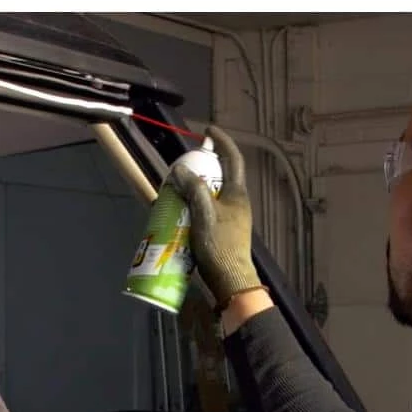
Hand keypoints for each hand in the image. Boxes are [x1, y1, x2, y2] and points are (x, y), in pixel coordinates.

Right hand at [170, 126, 260, 308]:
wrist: (231, 280)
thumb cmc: (220, 246)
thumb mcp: (204, 214)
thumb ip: (194, 189)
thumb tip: (181, 169)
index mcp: (237, 194)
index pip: (232, 159)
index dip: (222, 141)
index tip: (207, 131)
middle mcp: (236, 202)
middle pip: (218, 176)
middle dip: (200, 168)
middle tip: (182, 166)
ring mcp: (231, 218)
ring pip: (210, 194)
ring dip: (193, 189)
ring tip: (175, 190)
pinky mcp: (222, 231)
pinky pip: (206, 211)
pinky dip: (192, 207)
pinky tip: (178, 214)